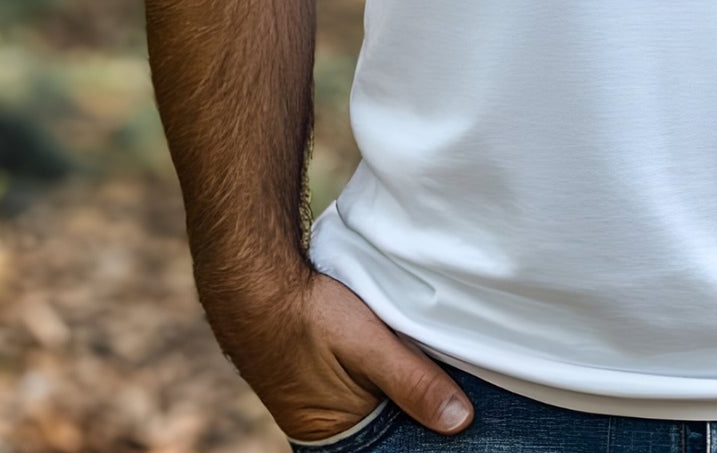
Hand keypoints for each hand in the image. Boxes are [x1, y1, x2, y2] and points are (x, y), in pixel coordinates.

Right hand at [200, 263, 475, 442]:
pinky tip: (405, 350)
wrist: (255, 280)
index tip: (460, 415)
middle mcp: (322, 427)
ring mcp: (318, 398)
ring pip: (376, 401)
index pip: (391, 445)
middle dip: (416, 409)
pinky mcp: (319, 372)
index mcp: (331, 438)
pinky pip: (363, 382)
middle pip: (386, 427)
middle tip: (455, 385)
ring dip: (401, 385)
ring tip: (435, 364)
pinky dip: (384, 370)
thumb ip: (413, 383)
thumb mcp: (370, 347)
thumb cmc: (309, 316)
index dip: (424, 429)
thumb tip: (461, 421)